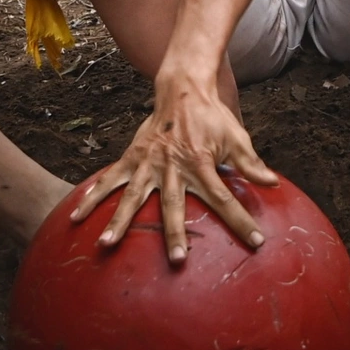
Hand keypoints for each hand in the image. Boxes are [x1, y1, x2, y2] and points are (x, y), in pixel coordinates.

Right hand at [71, 63, 277, 262]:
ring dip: (119, 221)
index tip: (256, 242)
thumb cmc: (212, 117)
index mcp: (201, 164)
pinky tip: (76, 215)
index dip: (240, 220)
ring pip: (132, 197)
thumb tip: (273, 183)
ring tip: (105, 244)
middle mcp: (173, 167)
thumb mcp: (237, 138)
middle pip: (173, 205)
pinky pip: (110, 179)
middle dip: (174, 233)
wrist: (182, 89)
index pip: (224, 198)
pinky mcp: (132, 158)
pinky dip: (93, 195)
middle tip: (178, 259)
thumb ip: (251, 164)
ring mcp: (148, 164)